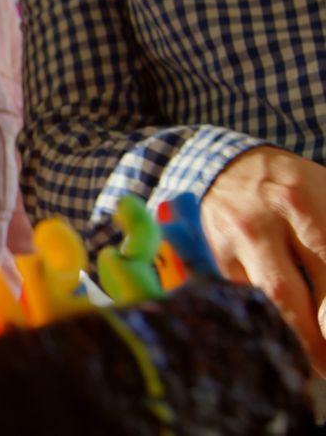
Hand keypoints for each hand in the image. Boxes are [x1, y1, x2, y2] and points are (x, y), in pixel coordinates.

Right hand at [201, 146, 325, 375]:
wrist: (223, 165)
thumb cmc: (290, 184)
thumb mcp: (325, 195)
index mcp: (299, 201)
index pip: (324, 261)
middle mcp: (259, 223)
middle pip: (285, 291)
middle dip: (310, 336)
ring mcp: (229, 243)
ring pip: (258, 300)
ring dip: (286, 336)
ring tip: (311, 361)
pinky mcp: (212, 259)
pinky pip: (241, 296)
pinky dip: (262, 318)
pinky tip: (278, 333)